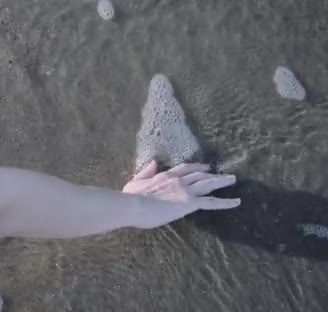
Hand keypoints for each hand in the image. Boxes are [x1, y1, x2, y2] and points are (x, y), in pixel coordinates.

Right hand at [122, 160, 240, 227]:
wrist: (134, 205)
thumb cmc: (131, 197)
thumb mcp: (135, 181)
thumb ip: (146, 172)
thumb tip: (153, 162)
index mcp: (165, 176)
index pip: (184, 169)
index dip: (195, 167)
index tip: (204, 167)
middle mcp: (178, 180)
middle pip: (199, 174)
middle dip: (210, 173)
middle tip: (221, 173)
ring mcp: (186, 190)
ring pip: (208, 184)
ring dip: (221, 181)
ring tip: (232, 179)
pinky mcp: (190, 202)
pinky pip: (212, 202)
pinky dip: (225, 202)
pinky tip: (236, 201)